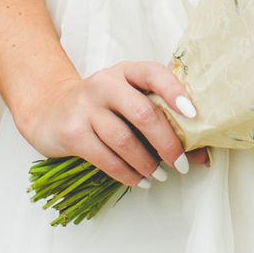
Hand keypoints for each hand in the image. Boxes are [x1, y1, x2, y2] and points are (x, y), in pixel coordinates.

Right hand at [16, 61, 209, 187]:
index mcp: (127, 72)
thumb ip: (162, 121)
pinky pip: (105, 158)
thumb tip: (202, 155)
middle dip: (167, 142)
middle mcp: (105, 84)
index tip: (193, 113)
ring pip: (124, 139)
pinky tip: (138, 180)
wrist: (50, 111)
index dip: (175, 92)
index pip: (153, 73)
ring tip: (159, 175)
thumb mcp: (130, 102)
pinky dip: (126, 173)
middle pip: (143, 113)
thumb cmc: (104, 109)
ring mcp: (86, 107)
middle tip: (180, 163)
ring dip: (147, 162)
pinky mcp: (72, 132)